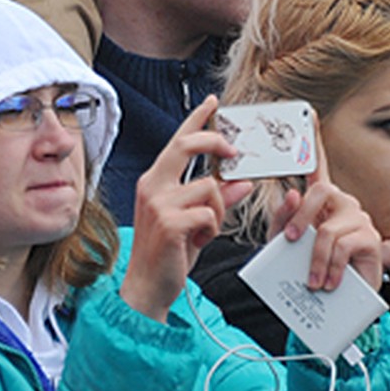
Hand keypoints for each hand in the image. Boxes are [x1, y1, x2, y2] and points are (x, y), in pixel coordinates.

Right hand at [121, 96, 251, 321]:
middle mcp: (152, 186)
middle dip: (215, 142)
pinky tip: (198, 242)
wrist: (147, 288)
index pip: (177, 141)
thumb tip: (242, 181)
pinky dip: (212, 229)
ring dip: (217, 210)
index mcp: (155, 180)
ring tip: (204, 231)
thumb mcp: (195, 220)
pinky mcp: (168, 222)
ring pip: (208, 187)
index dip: (196, 119)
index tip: (212, 102)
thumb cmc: (169, 253)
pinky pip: (209, 213)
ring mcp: (158, 203)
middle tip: (234, 151)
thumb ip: (218, 198)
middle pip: (187, 145)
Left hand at [268, 116, 382, 291]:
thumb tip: (292, 193)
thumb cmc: (315, 271)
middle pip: (318, 192)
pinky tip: (328, 282)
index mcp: (322, 202)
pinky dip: (330, 267)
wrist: (341, 304)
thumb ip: (283, 220)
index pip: (318, 166)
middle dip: (300, 217)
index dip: (314, 140)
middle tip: (290, 242)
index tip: (310, 113)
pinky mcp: (370, 238)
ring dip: (314, 259)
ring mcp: (358, 218)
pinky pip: (342, 246)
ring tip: (311, 282)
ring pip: (327, 229)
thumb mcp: (288, 247)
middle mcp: (343, 203)